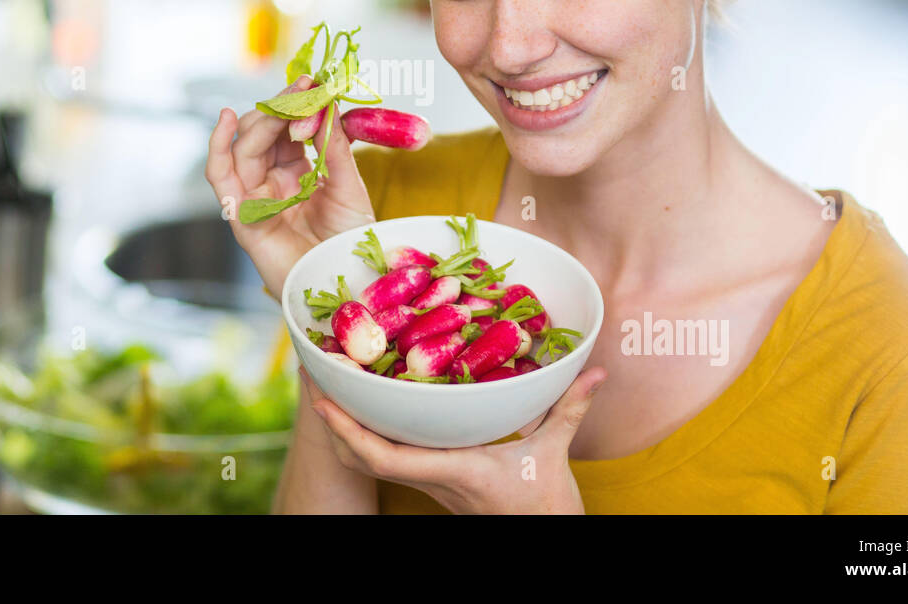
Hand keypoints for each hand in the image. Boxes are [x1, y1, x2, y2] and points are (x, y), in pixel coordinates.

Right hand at [205, 74, 375, 300]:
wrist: (347, 284)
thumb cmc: (349, 241)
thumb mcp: (349, 185)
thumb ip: (333, 146)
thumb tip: (326, 102)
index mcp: (298, 172)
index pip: (288, 129)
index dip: (298, 104)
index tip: (314, 79)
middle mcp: (272, 182)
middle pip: (263, 134)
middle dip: (281, 108)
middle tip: (304, 89)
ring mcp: (255, 198)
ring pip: (243, 147)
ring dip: (263, 121)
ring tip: (286, 105)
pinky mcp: (242, 217)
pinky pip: (221, 177)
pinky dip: (218, 146)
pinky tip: (227, 119)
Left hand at [303, 365, 607, 513]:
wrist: (540, 536)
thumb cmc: (545, 502)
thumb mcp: (556, 451)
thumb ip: (570, 407)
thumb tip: (594, 370)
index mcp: (452, 468)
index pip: (386, 458)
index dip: (349, 431)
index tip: (324, 400)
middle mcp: (431, 475)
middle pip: (360, 458)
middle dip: (332, 420)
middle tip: (313, 374)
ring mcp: (428, 478)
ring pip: (367, 460)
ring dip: (343, 425)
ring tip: (329, 380)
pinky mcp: (432, 476)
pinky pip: (387, 455)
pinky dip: (367, 430)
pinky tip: (365, 400)